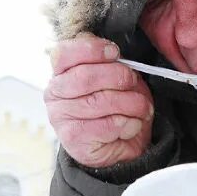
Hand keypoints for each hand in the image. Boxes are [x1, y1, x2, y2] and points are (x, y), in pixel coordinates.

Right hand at [45, 33, 153, 167]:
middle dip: (119, 77)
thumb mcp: (116, 79)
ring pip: (102, 101)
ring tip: (141, 108)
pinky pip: (109, 125)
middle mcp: (55, 92)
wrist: (117, 146)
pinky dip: (129, 124)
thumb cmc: (115, 108)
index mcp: (61, 71)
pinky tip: (131, 125)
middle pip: (86, 76)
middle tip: (133, 82)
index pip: (66, 53)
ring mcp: (61, 116)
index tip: (115, 53)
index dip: (92, 49)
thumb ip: (112, 65)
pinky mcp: (74, 139)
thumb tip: (120, 60)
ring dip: (131, 104)